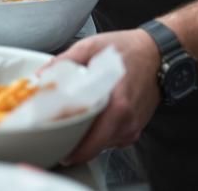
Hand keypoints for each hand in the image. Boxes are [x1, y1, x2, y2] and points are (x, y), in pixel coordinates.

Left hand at [57, 29, 161, 164]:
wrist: (157, 53)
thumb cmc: (127, 49)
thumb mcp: (92, 47)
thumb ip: (65, 62)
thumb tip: (41, 76)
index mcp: (117, 106)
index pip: (92, 143)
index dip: (71, 150)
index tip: (55, 145)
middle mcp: (127, 122)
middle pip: (94, 147)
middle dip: (74, 144)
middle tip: (57, 135)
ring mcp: (132, 127)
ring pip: (102, 145)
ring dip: (87, 139)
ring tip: (72, 124)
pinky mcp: (135, 128)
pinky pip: (112, 139)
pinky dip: (100, 133)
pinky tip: (92, 119)